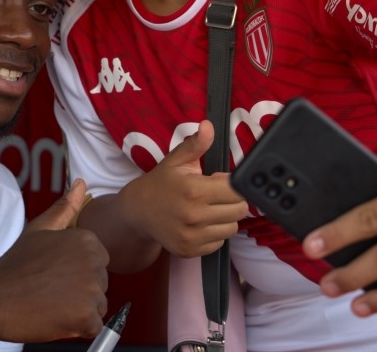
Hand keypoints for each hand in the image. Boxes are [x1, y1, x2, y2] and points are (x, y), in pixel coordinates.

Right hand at [0, 178, 109, 342]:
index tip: (54, 274)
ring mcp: (91, 290)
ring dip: (79, 310)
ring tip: (51, 303)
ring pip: (98, 306)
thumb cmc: (15, 265)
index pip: (99, 263)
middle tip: (50, 289)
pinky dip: (77, 328)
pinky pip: (94, 326)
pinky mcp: (86, 316)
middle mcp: (93, 263)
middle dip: (80, 292)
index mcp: (87, 241)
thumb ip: (65, 208)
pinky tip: (55, 317)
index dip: (76, 273)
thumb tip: (81, 184)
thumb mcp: (40, 230)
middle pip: (100, 285)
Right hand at [123, 120, 248, 257]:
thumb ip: (196, 144)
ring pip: (232, 228)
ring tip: (208, 209)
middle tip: (216, 195)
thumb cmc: (160, 183)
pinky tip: (201, 223)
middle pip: (240, 211)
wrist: (137, 212)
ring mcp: (192, 236)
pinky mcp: (190, 251)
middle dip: (233, 200)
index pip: (237, 190)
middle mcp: (195, 216)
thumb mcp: (176, 160)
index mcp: (194, 190)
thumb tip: (208, 126)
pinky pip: (220, 243)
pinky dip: (215, 233)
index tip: (220, 180)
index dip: (234, 184)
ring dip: (225, 218)